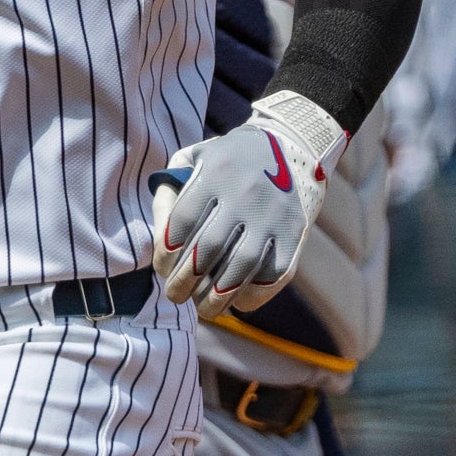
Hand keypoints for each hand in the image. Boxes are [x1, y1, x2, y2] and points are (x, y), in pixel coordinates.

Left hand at [155, 92, 341, 307]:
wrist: (291, 146)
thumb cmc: (229, 160)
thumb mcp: (194, 158)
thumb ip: (170, 191)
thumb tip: (160, 239)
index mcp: (215, 173)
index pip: (182, 222)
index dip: (166, 253)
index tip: (163, 268)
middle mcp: (244, 195)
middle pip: (208, 249)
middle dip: (185, 281)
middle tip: (176, 295)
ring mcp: (273, 215)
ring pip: (241, 267)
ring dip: (217, 297)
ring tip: (204, 309)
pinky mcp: (295, 233)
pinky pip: (275, 273)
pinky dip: (254, 294)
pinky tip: (238, 300)